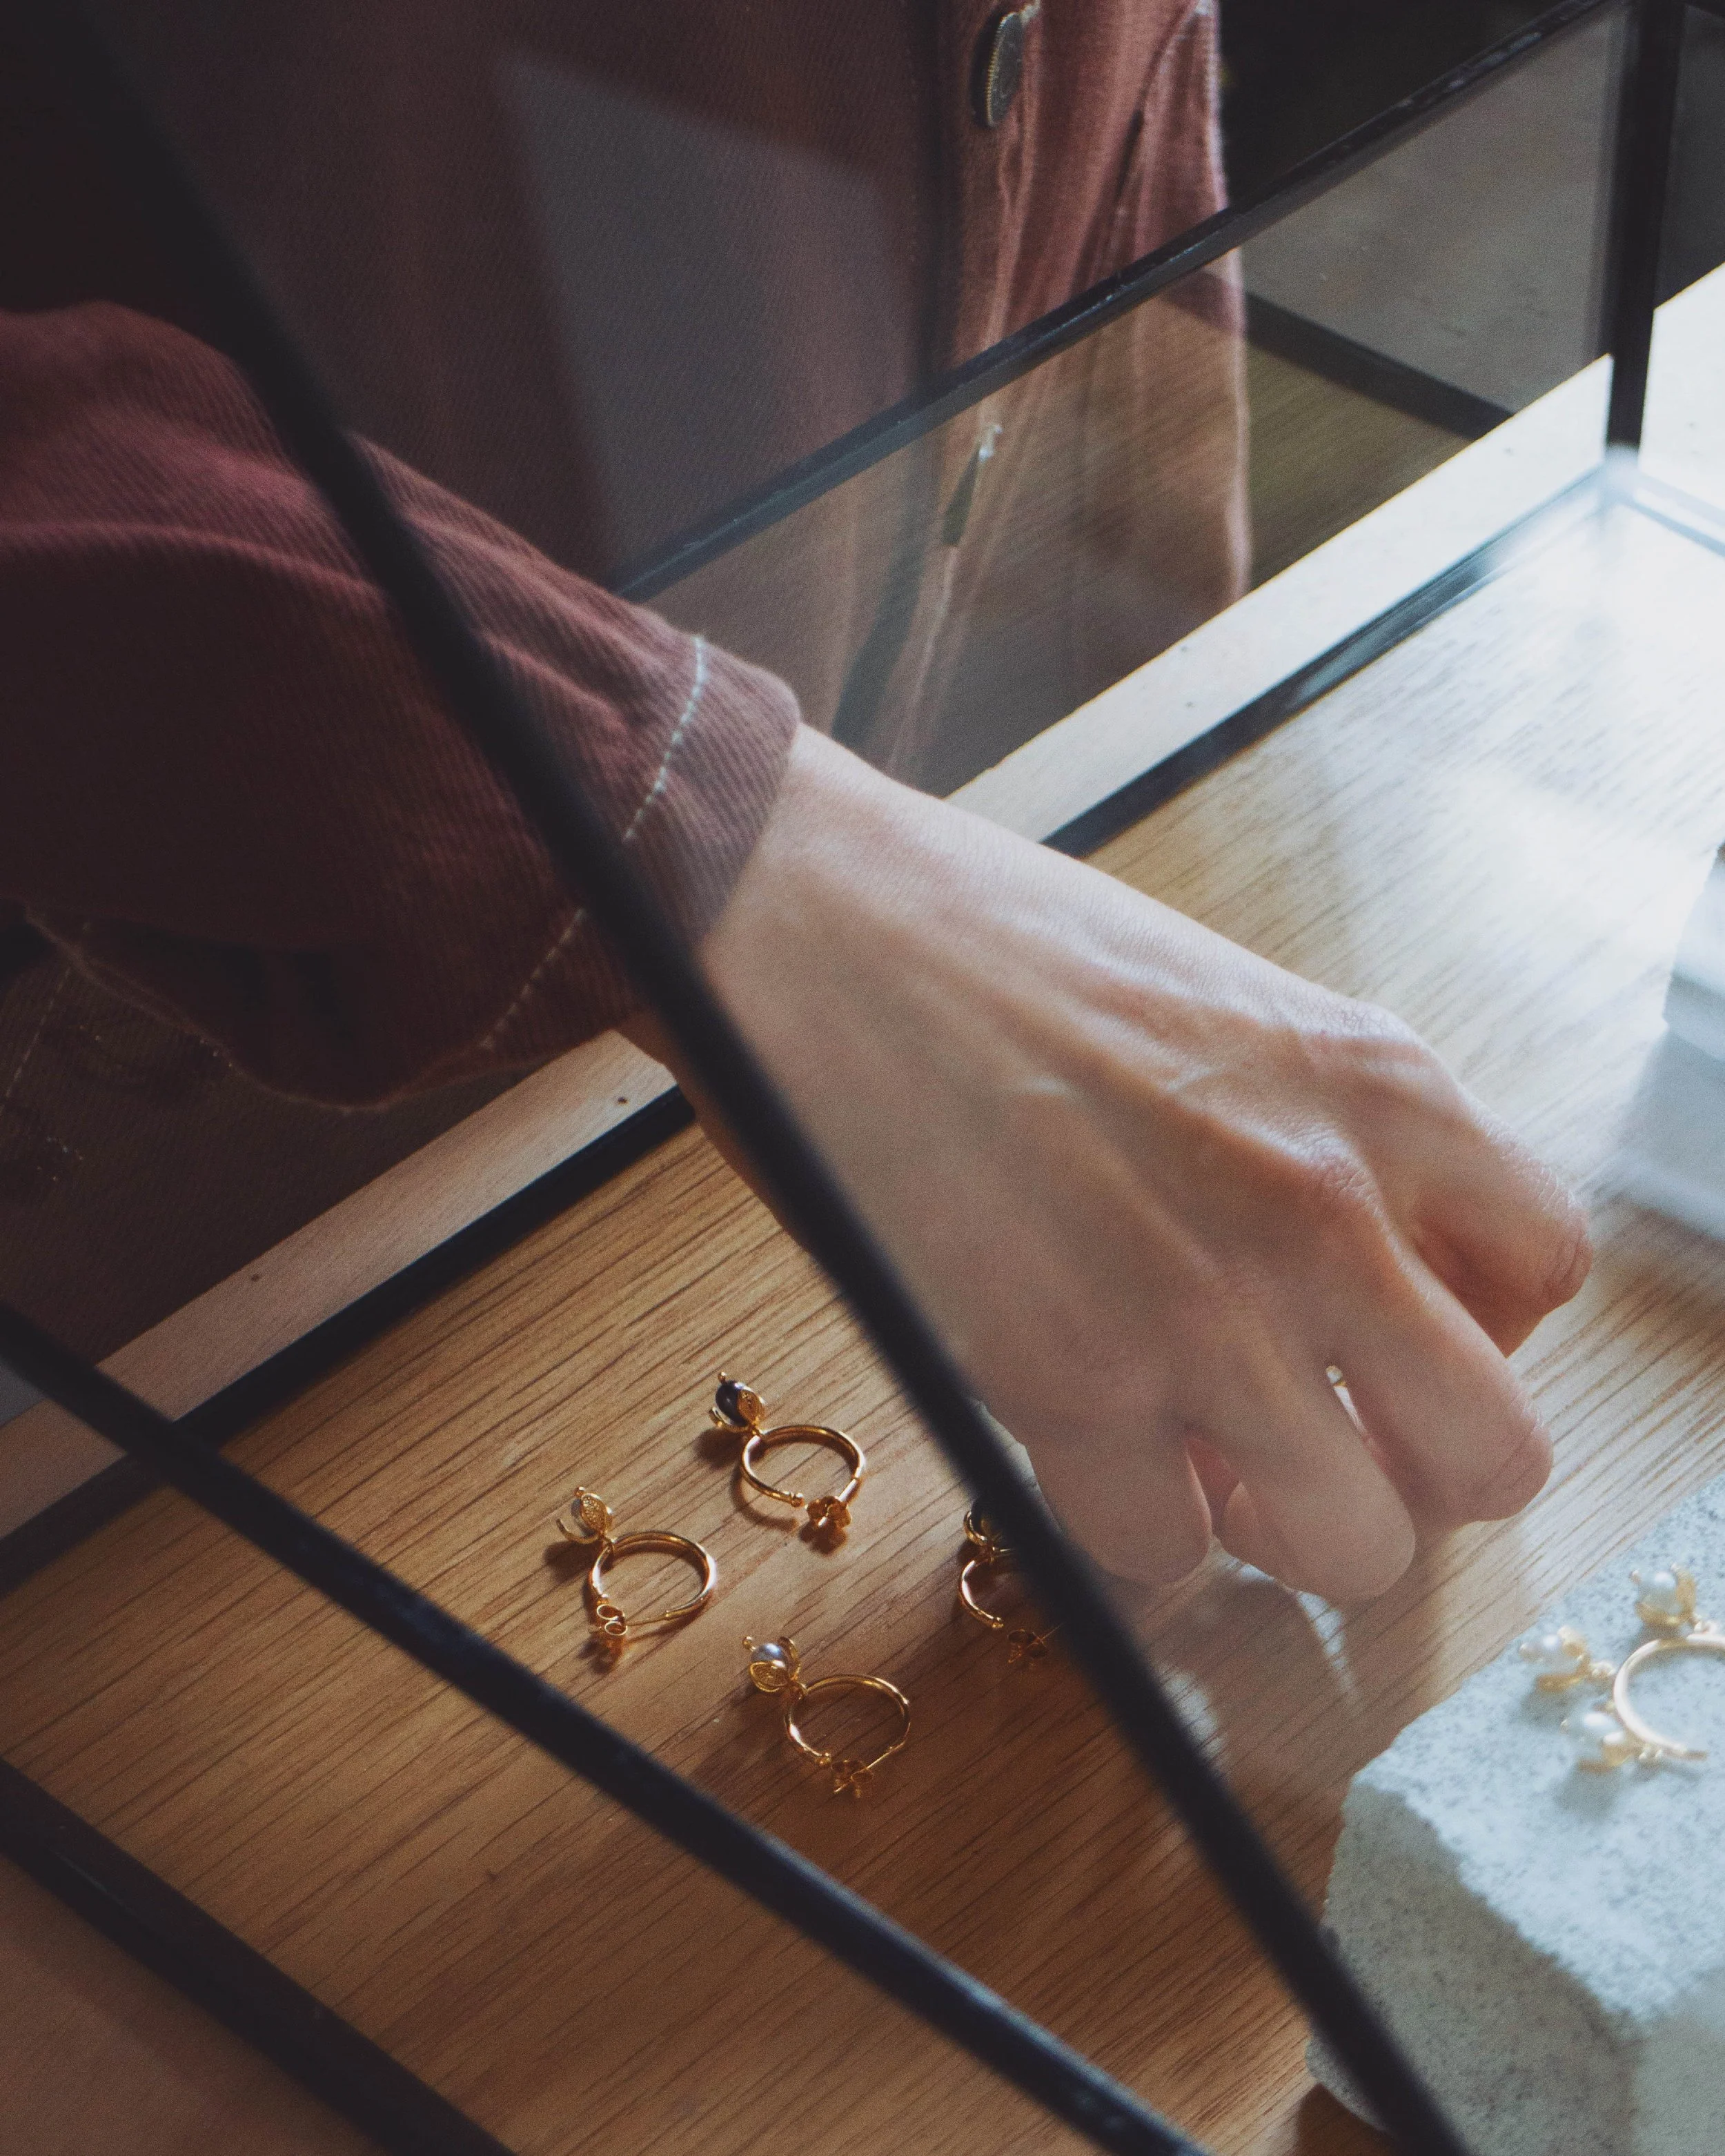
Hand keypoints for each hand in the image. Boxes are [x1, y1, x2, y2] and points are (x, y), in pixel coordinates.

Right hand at [628, 728, 1589, 1598]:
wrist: (825, 920)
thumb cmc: (1001, 949)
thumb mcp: (1232, 1009)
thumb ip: (1326, 1144)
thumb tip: (1349, 1293)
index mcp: (1381, 1088)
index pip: (1542, 1272)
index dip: (1474, 1334)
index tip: (1385, 1337)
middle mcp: (1326, 1205)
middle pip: (1492, 1453)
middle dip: (1412, 1477)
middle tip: (1317, 1444)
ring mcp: (1204, 1303)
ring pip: (1351, 1545)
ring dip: (1276, 1530)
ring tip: (1199, 1466)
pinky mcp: (1066, 1375)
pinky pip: (1158, 1553)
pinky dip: (1134, 1537)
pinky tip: (1089, 1458)